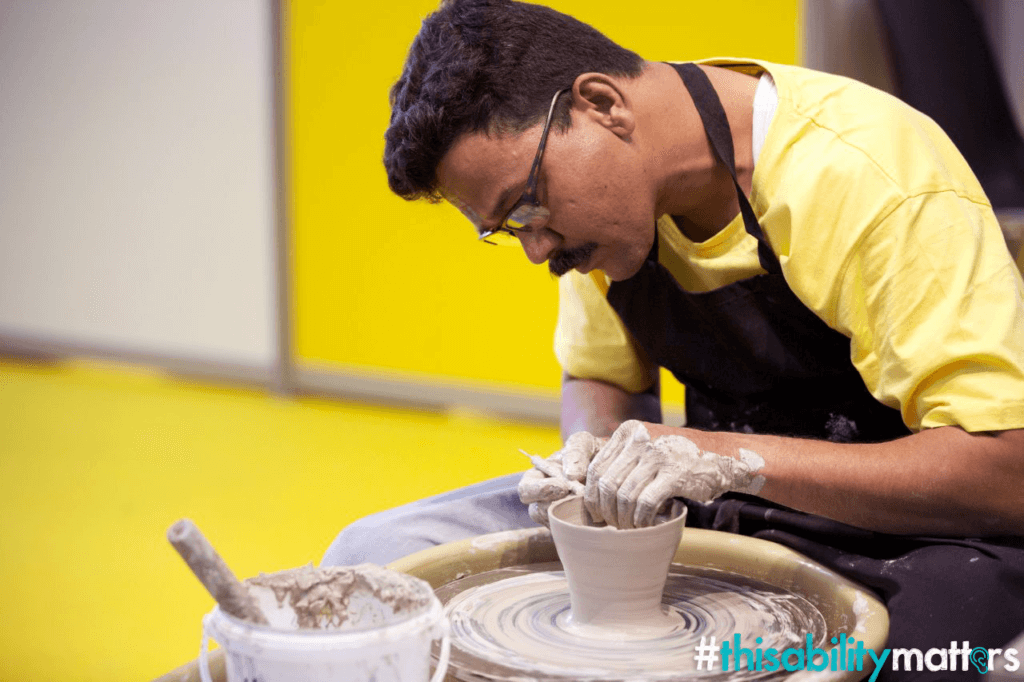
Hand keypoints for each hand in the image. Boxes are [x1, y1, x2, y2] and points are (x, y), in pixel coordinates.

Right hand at [518, 431, 601, 525]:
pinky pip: (572, 533)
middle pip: (536, 512)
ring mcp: (557, 516)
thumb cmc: (592, 452)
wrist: (614, 467)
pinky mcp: (572, 528)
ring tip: (592, 503)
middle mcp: (542, 500)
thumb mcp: (583, 444)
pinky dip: (583, 525)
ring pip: (554, 524)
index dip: (540, 490)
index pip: (525, 489)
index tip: (563, 486)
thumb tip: (570, 475)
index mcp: (537, 478)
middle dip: (555, 506)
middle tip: (578, 498)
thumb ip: (575, 453)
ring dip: (572, 514)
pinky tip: (598, 514)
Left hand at [584, 420, 765, 528]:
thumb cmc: (678, 458)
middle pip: (606, 484)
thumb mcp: (646, 448)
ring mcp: (657, 455)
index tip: (595, 514)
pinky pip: (645, 503)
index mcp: (627, 432)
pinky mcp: (674, 473)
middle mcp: (639, 439)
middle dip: (605, 511)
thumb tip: (588, 487)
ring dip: (624, 519)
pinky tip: (646, 525)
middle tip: (611, 526)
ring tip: (630, 528)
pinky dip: (642, 519)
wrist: (720, 456)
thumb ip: (621, 459)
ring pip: (624, 495)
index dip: (591, 496)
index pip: (596, 467)